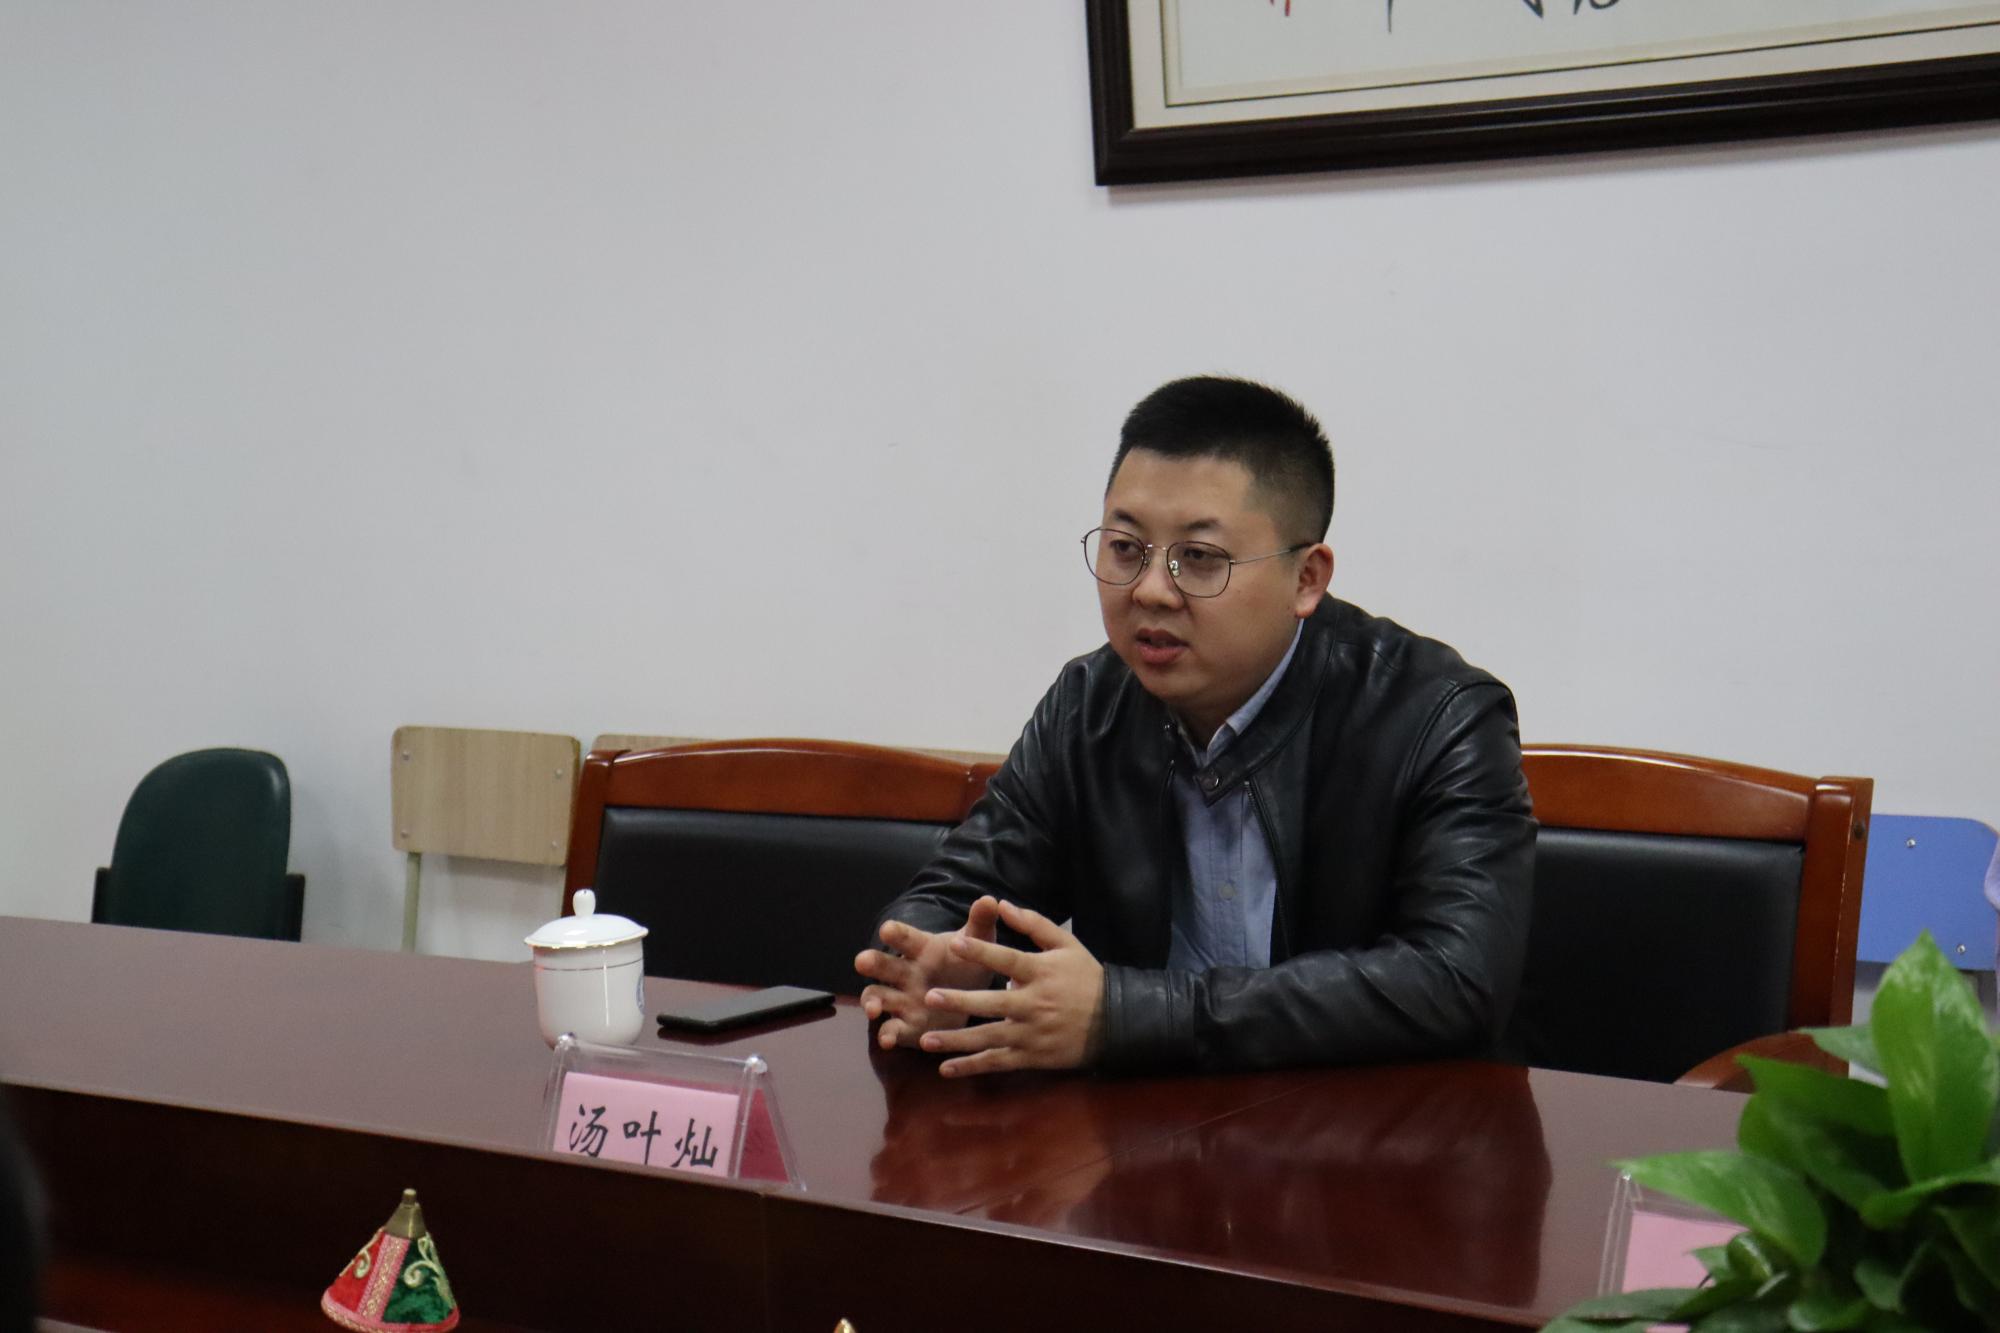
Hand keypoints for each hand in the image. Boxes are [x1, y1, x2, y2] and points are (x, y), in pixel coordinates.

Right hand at [854, 895, 1001, 1051]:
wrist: (969, 994)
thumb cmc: (967, 961)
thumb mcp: (977, 942)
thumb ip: (980, 922)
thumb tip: (990, 899)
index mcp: (921, 948)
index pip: (906, 937)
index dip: (896, 933)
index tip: (888, 929)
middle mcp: (905, 972)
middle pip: (883, 965)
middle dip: (872, 962)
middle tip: (863, 960)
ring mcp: (902, 999)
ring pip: (878, 996)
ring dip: (872, 1002)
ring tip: (873, 1010)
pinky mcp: (906, 1025)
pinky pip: (892, 1029)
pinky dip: (888, 1034)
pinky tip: (888, 1040)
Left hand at [915, 899, 1104, 1076]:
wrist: (1116, 1022)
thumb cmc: (1086, 978)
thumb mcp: (1067, 944)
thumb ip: (1034, 924)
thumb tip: (1002, 904)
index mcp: (1040, 972)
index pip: (1007, 960)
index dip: (981, 952)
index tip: (955, 943)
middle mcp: (1033, 1003)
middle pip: (992, 1003)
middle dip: (961, 1001)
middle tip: (930, 996)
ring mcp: (1031, 1033)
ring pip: (989, 1037)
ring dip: (956, 1039)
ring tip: (925, 1039)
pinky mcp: (1031, 1056)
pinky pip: (997, 1062)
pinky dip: (972, 1066)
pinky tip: (947, 1068)